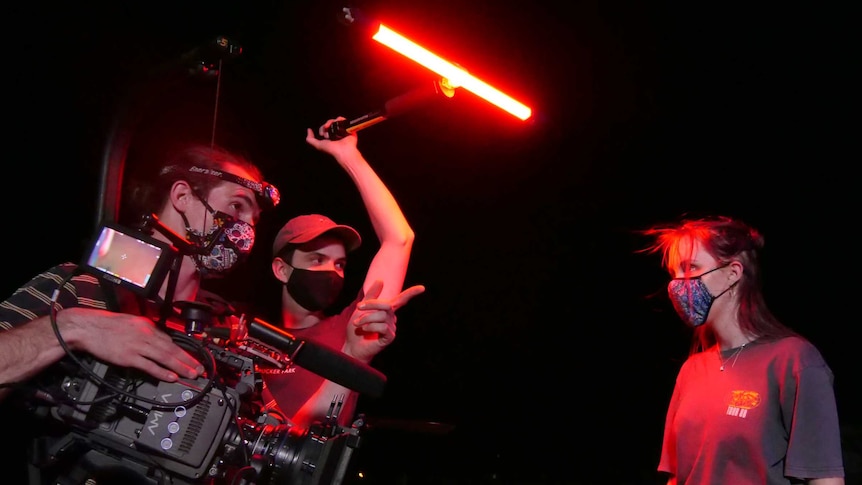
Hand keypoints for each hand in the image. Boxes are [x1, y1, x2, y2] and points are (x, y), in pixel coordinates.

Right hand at [62, 307, 203, 381]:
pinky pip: (149, 366)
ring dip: (180, 367)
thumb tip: (159, 340)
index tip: (193, 358)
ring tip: (191, 374)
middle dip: (188, 360)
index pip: (171, 340)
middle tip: (199, 369)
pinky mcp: (129, 357)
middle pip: (172, 349)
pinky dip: (162, 372)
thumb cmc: (107, 325)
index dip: (184, 351)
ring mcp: (138, 346)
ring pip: (165, 357)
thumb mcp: (132, 322)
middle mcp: (147, 335)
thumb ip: (147, 332)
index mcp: (148, 326)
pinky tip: (172, 377)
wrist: (88, 328)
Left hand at [305, 117, 359, 158]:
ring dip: (332, 122)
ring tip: (333, 127)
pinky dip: (340, 119)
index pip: (324, 128)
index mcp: (330, 137)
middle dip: (327, 124)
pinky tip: (338, 123)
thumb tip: (308, 129)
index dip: (322, 129)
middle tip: (327, 130)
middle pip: (330, 123)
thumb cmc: (331, 149)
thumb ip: (310, 139)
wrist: (343, 151)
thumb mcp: (318, 145)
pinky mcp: (349, 128)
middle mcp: (336, 133)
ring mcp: (343, 131)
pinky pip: (344, 120)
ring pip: (336, 121)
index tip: (322, 134)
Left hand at [345, 280, 425, 362]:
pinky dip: (371, 326)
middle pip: (387, 305)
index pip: (401, 300)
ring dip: (366, 318)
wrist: (352, 345)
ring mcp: (392, 328)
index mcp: (387, 310)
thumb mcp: (362, 309)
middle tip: (358, 307)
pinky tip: (365, 330)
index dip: (411, 293)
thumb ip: (371, 296)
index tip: (422, 288)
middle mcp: (392, 318)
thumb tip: (381, 280)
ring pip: (382, 316)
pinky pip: (382, 327)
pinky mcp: (390, 337)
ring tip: (358, 323)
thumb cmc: (357, 328)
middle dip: (371, 304)